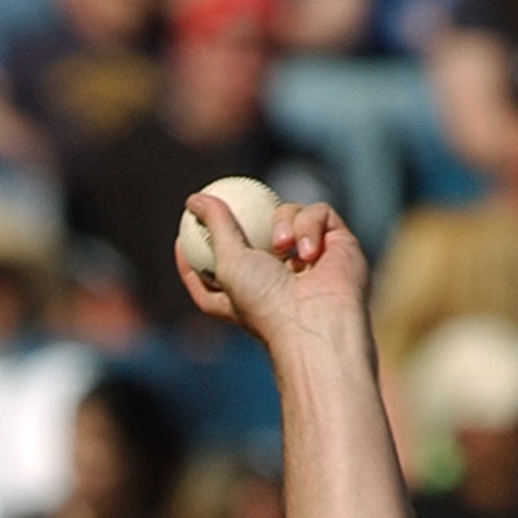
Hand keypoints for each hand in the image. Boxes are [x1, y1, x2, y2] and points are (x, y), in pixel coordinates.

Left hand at [174, 190, 366, 348]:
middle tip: (231, 204)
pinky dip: (310, 226)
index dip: (197, 254)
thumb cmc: (266, 301)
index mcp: (245, 292)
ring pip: (289, 213)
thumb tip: (193, 199)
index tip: (182, 235)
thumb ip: (215, 225)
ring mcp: (307, 257)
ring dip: (284, 223)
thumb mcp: (227, 263)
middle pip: (256, 236)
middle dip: (247, 222)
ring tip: (284, 248)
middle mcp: (277, 276)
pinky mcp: (336, 242)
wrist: (317, 318)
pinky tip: (311, 252)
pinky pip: (318, 213)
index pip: (217, 270)